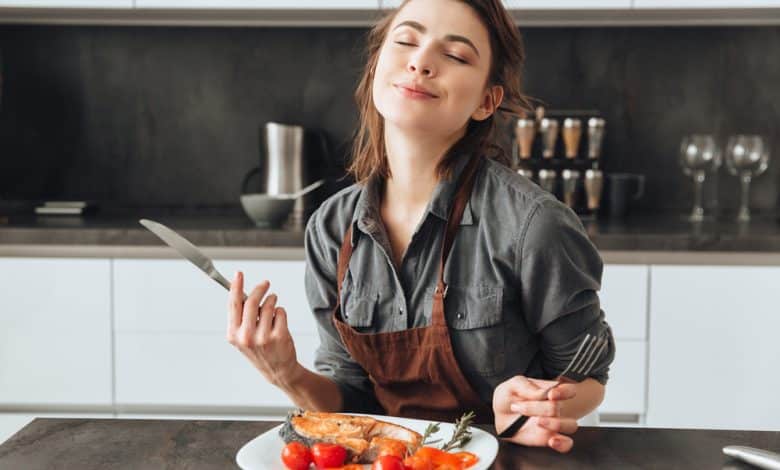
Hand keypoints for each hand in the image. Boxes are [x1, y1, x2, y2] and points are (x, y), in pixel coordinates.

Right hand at [226, 271, 299, 387]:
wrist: (278, 370)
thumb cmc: (260, 350)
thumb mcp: (243, 337)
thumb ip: (241, 317)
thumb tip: (241, 292)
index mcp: (233, 334)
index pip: (233, 304)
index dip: (235, 286)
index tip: (239, 274)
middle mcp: (246, 336)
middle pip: (251, 301)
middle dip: (260, 289)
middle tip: (265, 284)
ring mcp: (263, 337)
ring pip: (269, 305)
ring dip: (272, 301)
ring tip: (273, 308)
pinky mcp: (279, 336)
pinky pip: (280, 312)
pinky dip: (281, 313)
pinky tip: (279, 323)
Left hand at [492, 375, 577, 452]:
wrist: (498, 415)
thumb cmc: (509, 398)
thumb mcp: (513, 385)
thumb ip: (526, 386)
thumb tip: (542, 393)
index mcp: (549, 391)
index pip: (569, 390)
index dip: (564, 392)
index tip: (551, 394)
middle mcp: (554, 408)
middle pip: (560, 408)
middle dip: (542, 407)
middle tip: (521, 407)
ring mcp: (553, 423)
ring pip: (570, 425)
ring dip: (556, 424)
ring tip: (538, 422)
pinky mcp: (548, 438)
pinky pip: (566, 444)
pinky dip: (563, 443)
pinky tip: (552, 441)